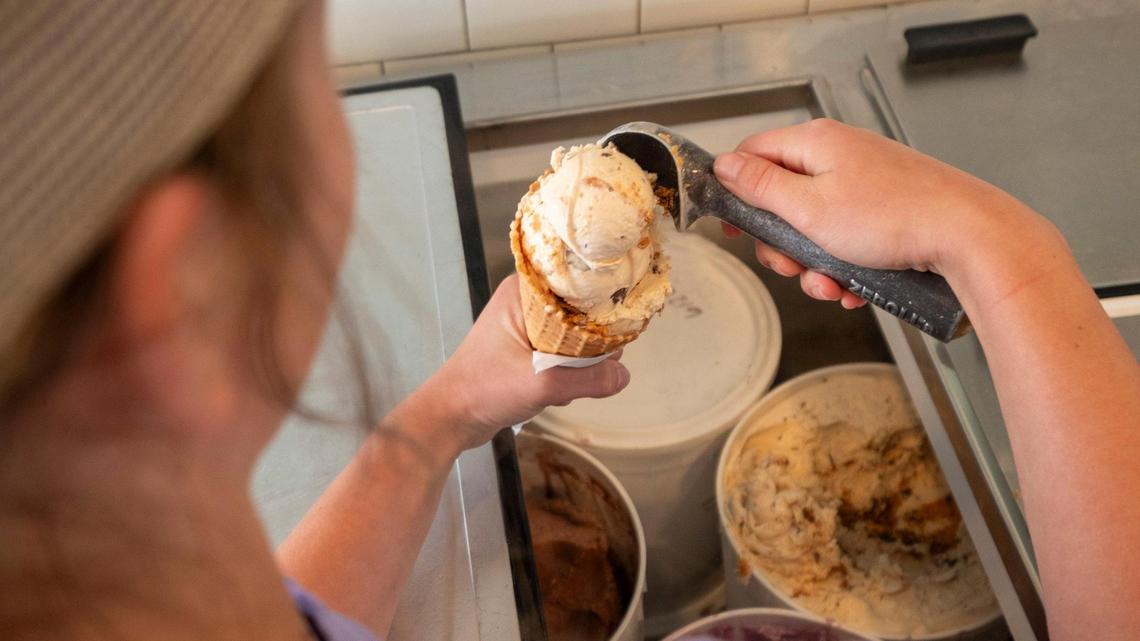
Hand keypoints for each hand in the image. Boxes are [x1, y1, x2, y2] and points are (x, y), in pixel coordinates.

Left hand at [404, 275, 628, 455]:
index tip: (624, 315)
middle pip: (580, 312)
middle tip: (596, 363)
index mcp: (524, 293)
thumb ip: (587, 380)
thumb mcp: (541, 384)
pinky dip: (569, 372)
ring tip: (572, 381)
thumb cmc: (482, 390)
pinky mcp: (527, 351)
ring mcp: (526, 328)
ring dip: (581, 362)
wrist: (451, 417)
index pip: (576, 283)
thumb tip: (623, 375)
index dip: (602, 298)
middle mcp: (525, 304)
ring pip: (574, 337)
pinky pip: (563, 355)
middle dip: (593, 340)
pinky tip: (562, 390)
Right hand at [713, 119, 1048, 307]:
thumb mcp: (808, 207)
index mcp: (816, 143)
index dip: (736, 192)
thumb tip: (723, 166)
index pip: (752, 153)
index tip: (734, 228)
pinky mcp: (886, 210)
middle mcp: (840, 156)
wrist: (970, 237)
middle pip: (782, 198)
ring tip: (831, 285)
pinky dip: (844, 266)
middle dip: (782, 244)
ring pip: (814, 227)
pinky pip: (847, 240)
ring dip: (813, 265)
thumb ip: (759, 186)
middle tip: (792, 267)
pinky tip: (855, 286)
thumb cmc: (895, 218)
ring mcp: (866, 183)